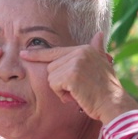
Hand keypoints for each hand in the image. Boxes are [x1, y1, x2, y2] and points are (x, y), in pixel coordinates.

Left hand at [20, 32, 137, 124]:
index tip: (23, 54)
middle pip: (51, 68)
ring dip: (61, 90)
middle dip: (60, 83)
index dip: (38, 55)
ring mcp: (75, 62)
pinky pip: (54, 85)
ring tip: (78, 93)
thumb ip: (97, 50)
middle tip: (77, 89)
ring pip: (51, 78)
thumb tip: (99, 34)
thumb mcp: (102, 65)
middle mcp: (79, 52)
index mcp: (84, 49)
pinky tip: (76, 96)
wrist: (113, 104)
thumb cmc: (106, 90)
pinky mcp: (71, 74)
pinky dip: (62, 95)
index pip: (55, 51)